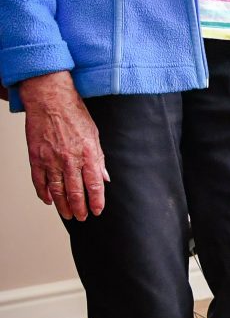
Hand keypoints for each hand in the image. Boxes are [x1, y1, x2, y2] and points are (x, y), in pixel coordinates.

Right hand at [20, 70, 107, 218]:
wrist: (50, 100)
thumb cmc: (73, 114)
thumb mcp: (94, 135)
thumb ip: (99, 158)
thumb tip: (105, 178)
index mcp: (87, 154)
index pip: (94, 185)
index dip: (96, 201)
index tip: (97, 211)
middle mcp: (69, 160)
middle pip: (75, 192)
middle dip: (80, 208)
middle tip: (82, 217)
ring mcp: (51, 160)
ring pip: (57, 190)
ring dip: (63, 206)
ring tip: (67, 215)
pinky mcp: (36, 157)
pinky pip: (39, 181)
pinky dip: (43, 193)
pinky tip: (48, 200)